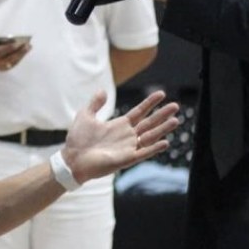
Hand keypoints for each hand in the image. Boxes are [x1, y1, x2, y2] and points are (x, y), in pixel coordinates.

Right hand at [0, 30, 30, 70]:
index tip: (16, 43)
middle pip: (7, 59)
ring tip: (29, 46)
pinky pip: (12, 64)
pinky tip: (26, 50)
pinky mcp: (2, 68)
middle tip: (27, 45)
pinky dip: (19, 58)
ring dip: (21, 55)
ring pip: (11, 62)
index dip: (7, 48)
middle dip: (18, 52)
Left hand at [62, 90, 178, 183]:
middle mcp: (127, 136)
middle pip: (149, 123)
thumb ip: (95, 103)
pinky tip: (165, 142)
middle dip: (162, 114)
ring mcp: (128, 147)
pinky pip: (143, 153)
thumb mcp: (85, 116)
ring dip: (162, 129)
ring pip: (150, 136)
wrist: (72, 158)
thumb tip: (103, 90)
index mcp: (119, 125)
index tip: (161, 93)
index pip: (139, 112)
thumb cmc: (78, 139)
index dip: (150, 103)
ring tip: (176, 120)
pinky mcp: (126, 159)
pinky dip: (153, 148)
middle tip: (176, 105)